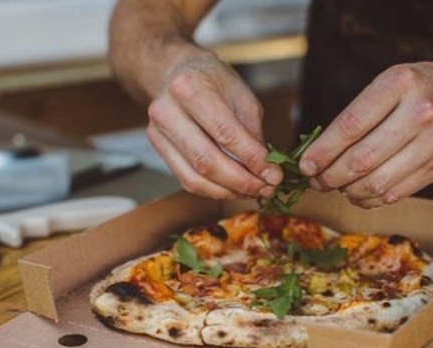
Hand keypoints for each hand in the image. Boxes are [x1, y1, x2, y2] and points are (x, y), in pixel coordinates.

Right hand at [146, 51, 282, 198]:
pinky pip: (187, 180)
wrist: (176, 71)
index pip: (225, 134)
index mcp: (190, 88)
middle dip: (241, 181)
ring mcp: (157, 132)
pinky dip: (213, 190)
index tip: (274, 175)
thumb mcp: (241, 95)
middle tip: (266, 189)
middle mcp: (167, 110)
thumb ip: (252, 132)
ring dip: (228, 191)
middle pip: (206, 161)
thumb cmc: (212, 80)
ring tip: (252, 192)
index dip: (253, 160)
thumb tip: (265, 171)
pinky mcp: (158, 148)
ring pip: (195, 177)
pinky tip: (233, 189)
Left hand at [300, 63, 432, 207]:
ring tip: (336, 186)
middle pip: (362, 159)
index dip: (323, 151)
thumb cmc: (417, 91)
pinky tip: (357, 193)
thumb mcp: (387, 84)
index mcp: (400, 84)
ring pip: (377, 183)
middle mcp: (420, 113)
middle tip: (316, 181)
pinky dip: (369, 199)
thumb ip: (356, 116)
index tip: (305, 165)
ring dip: (348, 191)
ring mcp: (432, 143)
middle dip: (331, 176)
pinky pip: (394, 194)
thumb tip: (317, 156)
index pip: (351, 125)